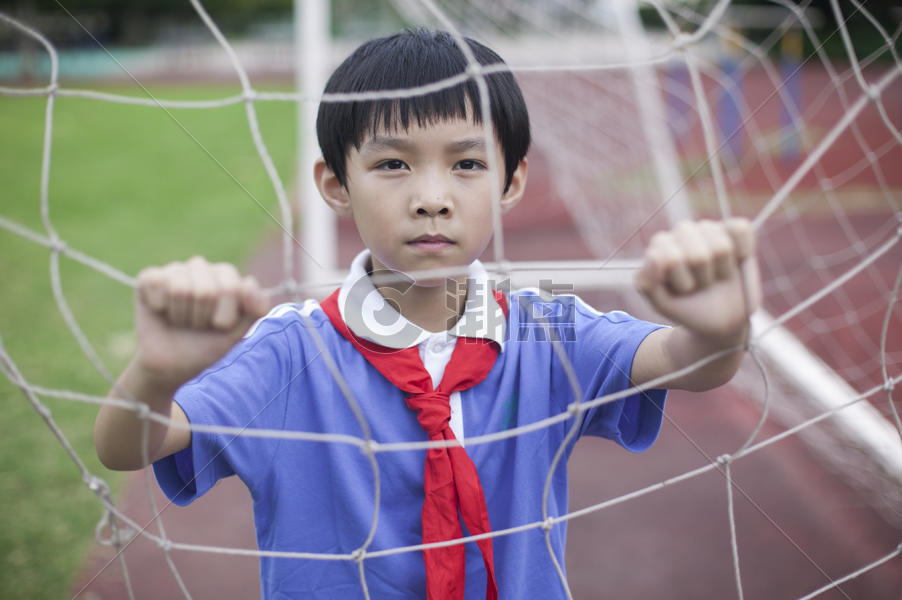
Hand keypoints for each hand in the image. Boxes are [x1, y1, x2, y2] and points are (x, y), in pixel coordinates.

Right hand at [132, 256, 268, 389]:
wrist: (171, 366)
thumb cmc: (206, 346)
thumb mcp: (236, 334)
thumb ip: (255, 310)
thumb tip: (249, 282)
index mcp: (227, 276)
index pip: (232, 288)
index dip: (223, 316)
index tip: (218, 326)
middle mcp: (202, 267)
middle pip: (206, 290)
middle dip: (201, 317)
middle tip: (196, 325)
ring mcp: (176, 270)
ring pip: (180, 289)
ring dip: (180, 315)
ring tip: (180, 320)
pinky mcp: (150, 277)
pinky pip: (155, 282)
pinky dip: (159, 306)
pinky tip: (161, 310)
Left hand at [635, 219, 760, 344]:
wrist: (719, 319)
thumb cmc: (687, 308)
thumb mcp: (662, 304)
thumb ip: (648, 284)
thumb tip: (653, 255)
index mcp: (660, 246)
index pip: (671, 260)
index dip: (683, 282)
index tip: (683, 291)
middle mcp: (682, 231)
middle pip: (699, 257)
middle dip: (703, 279)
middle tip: (701, 285)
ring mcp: (708, 228)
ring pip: (722, 247)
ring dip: (722, 270)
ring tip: (715, 276)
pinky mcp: (734, 229)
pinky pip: (740, 229)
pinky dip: (743, 251)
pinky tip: (736, 260)